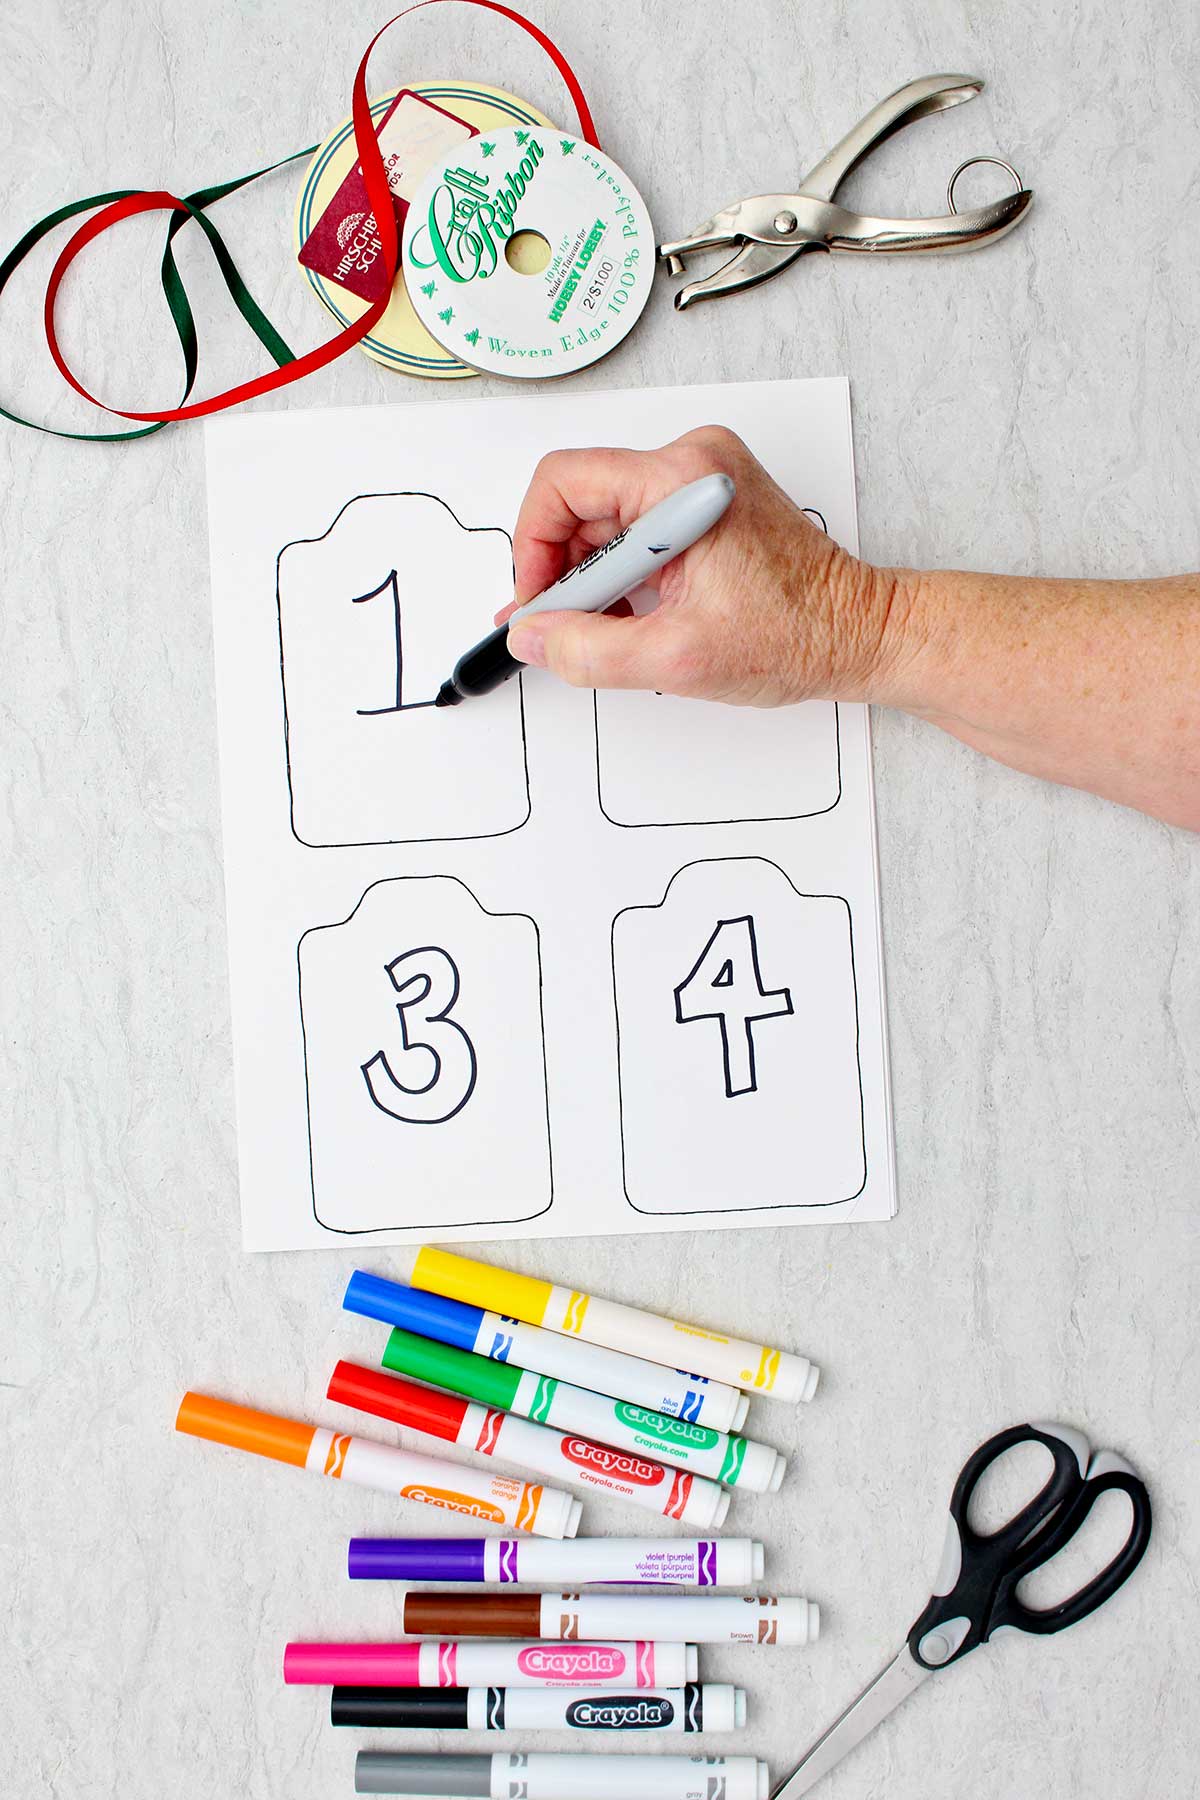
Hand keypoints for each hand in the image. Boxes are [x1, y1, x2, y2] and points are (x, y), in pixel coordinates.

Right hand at [498, 426, 911, 705]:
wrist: (859, 634)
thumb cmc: (797, 636)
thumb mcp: (675, 659)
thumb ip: (587, 649)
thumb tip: (531, 635)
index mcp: (683, 479)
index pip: (563, 482)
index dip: (533, 546)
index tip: (538, 602)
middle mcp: (693, 460)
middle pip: (582, 500)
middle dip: (562, 569)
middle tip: (561, 627)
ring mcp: (702, 478)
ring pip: (607, 518)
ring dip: (593, 577)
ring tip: (604, 628)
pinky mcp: (708, 501)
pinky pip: (637, 527)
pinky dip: (623, 573)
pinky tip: (631, 616)